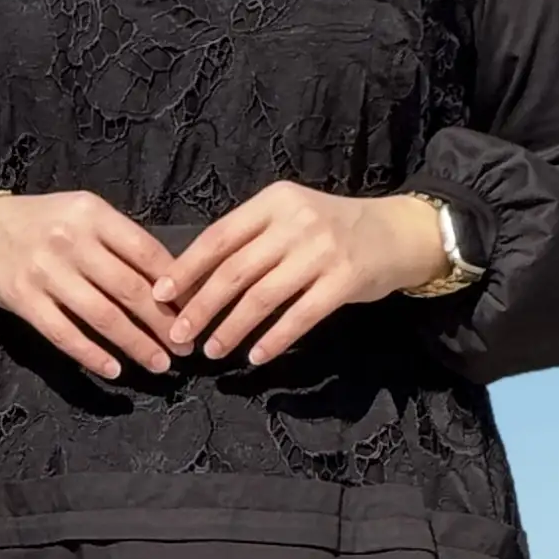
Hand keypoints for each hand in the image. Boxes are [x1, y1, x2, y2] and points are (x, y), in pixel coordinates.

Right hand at [0, 188, 181, 378]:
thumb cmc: (44, 224)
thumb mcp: (83, 215)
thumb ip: (120, 240)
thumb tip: (173, 281)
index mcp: (92, 214)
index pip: (145, 251)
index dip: (175, 284)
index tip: (195, 309)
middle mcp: (70, 241)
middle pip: (129, 288)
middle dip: (163, 322)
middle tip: (186, 346)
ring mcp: (45, 272)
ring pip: (102, 316)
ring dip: (136, 344)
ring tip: (160, 364)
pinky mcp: (24, 301)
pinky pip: (65, 334)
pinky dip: (92, 355)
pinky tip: (115, 370)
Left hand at [155, 185, 447, 366]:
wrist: (397, 232)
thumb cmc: (332, 229)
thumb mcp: (290, 217)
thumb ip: (250, 238)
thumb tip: (194, 277)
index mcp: (274, 202)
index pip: (219, 237)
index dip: (186, 268)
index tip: (161, 295)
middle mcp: (296, 222)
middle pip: (235, 270)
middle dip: (201, 306)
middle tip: (179, 334)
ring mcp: (322, 251)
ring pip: (262, 296)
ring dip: (232, 328)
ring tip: (211, 350)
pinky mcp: (344, 280)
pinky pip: (300, 316)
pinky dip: (274, 339)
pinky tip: (256, 356)